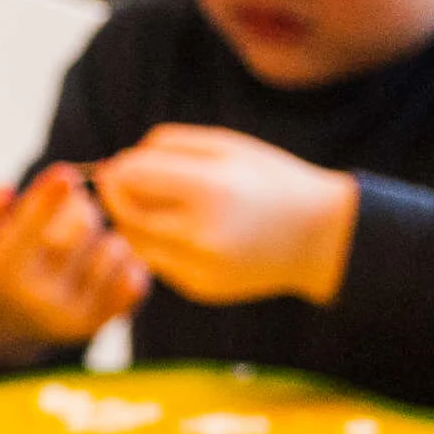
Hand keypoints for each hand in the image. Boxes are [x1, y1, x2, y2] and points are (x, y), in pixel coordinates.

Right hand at [0, 164, 149, 364]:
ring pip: (112, 250)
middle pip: (79, 230)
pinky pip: (133, 280)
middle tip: (71, 208)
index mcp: (2, 272)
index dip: (48, 200)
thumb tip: (7, 192)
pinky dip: (121, 262)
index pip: (30, 230)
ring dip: (100, 236)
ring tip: (78, 242)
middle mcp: (38, 300)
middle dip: (80, 209)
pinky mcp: (97, 324)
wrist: (0, 325)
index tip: (65, 173)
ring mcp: (71, 316)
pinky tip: (97, 262)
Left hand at [92, 125, 359, 305]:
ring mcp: (200, 267)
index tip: (120, 162)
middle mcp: (202, 233)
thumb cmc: (269, 179)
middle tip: (119, 182)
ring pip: (136, 243)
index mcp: (209, 189)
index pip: (133, 178)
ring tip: (147, 203)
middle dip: (116, 196)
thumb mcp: (226, 145)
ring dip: (130, 222)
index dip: (118, 168)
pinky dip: (154, 245)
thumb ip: (169, 146)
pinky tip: (172, 229)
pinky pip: (158, 263)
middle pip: (127, 214)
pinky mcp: (201, 288)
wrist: (317, 236)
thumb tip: (120, 162)